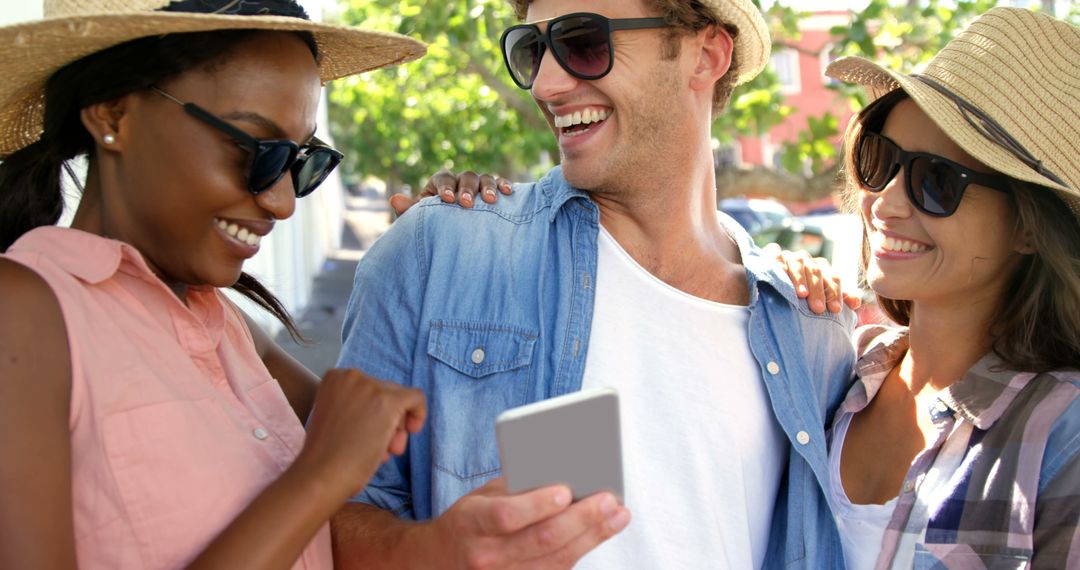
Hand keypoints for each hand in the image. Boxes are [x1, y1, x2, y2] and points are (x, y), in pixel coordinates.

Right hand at [294, 368, 425, 499]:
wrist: (321, 475)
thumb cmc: (325, 456)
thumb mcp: (335, 418)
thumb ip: (356, 407)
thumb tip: (386, 412)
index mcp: (335, 378)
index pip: (369, 389)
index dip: (372, 413)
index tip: (366, 433)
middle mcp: (351, 376)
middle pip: (386, 393)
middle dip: (387, 421)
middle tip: (380, 448)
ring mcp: (370, 386)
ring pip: (400, 399)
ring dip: (396, 427)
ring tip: (384, 452)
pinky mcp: (388, 401)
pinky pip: (416, 398)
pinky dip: (419, 413)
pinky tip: (413, 430)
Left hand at [389, 168, 513, 215]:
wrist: (452, 235)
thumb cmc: (434, 225)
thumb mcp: (420, 220)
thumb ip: (409, 211)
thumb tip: (394, 199)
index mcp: (441, 182)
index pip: (443, 178)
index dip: (445, 187)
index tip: (447, 199)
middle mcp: (461, 180)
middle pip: (466, 177)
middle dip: (467, 189)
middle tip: (466, 204)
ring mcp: (479, 185)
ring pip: (485, 178)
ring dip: (488, 187)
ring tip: (490, 201)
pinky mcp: (494, 192)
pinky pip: (501, 184)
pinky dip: (505, 185)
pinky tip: (509, 193)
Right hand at [425, 477, 629, 568]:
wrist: (440, 561)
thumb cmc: (469, 521)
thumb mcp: (480, 497)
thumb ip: (515, 489)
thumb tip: (562, 473)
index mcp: (471, 522)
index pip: (506, 515)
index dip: (537, 504)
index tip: (565, 490)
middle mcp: (486, 555)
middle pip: (541, 540)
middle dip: (581, 519)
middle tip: (609, 500)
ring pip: (555, 561)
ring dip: (592, 537)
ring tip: (617, 516)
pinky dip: (580, 552)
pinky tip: (598, 534)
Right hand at [763, 243, 860, 313]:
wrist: (771, 289)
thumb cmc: (799, 299)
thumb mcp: (819, 300)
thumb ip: (836, 299)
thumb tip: (855, 303)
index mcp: (821, 269)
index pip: (832, 278)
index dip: (835, 293)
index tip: (835, 310)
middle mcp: (807, 260)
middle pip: (816, 271)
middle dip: (818, 290)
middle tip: (818, 309)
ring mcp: (789, 256)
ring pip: (798, 263)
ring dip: (800, 278)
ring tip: (801, 295)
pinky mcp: (772, 255)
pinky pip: (776, 255)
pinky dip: (778, 262)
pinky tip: (779, 274)